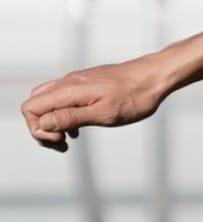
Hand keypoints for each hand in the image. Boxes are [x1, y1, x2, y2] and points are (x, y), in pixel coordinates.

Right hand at [23, 57, 170, 152]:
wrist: (154, 77)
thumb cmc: (134, 97)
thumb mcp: (104, 113)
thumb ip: (71, 117)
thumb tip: (44, 124)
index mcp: (69, 91)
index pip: (30, 108)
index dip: (38, 128)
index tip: (61, 140)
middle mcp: (67, 83)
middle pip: (35, 105)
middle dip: (42, 128)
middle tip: (62, 144)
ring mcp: (76, 83)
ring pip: (48, 103)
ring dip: (53, 123)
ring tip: (68, 141)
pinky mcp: (86, 85)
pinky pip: (63, 100)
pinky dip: (64, 116)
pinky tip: (78, 129)